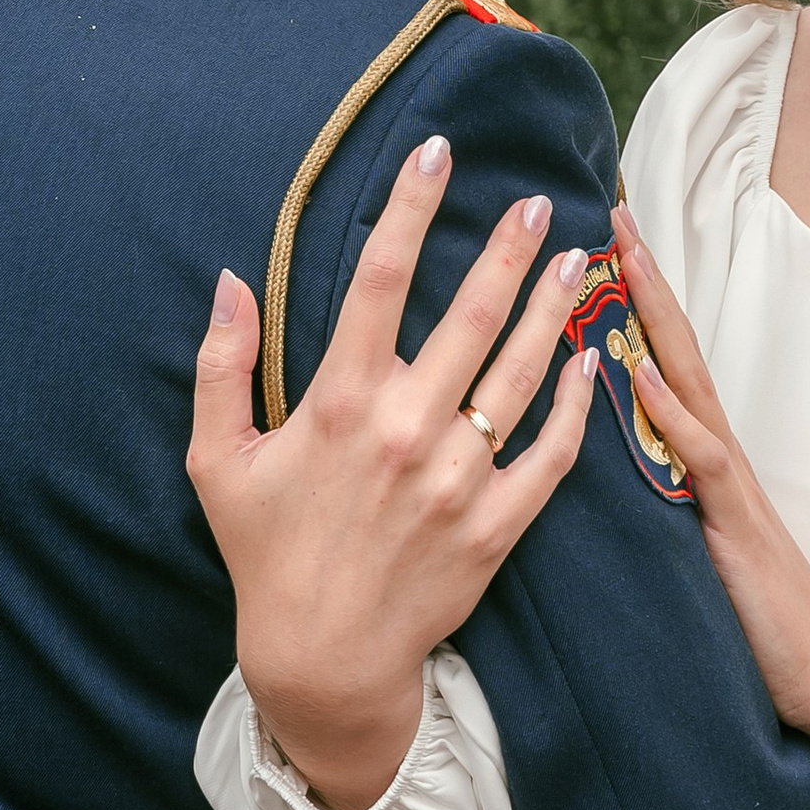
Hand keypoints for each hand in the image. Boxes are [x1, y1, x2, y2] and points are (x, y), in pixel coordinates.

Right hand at [188, 135, 599, 809]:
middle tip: (535, 201)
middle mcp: (406, 432)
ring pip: (522, 375)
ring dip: (553, 311)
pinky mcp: (495, 526)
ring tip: (575, 262)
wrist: (320, 657)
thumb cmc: (265, 551)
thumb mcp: (217, 459)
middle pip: (471, 316)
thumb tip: (229, 281)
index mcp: (339, 404)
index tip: (436, 152)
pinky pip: (550, 454)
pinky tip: (592, 361)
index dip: (409, 206)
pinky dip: (578, 405)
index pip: (379, 280)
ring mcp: (458, 481)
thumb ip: (220, 366)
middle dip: (507, 249)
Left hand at [614, 206, 809, 738]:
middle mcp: (717, 450)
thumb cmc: (751, 613)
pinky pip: (698, 453)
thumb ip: (659, 491)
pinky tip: (642, 368)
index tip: (605, 244)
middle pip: (678, 345)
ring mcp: (729, 479)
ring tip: (623, 256)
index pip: (665, 360)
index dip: (635, 302)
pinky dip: (669, 406)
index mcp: (701, 455)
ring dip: (655, 316)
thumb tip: (611, 456)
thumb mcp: (687, 540)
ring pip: (689, 379)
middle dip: (644, 278)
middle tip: (613, 213)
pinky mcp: (733, 518)